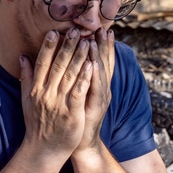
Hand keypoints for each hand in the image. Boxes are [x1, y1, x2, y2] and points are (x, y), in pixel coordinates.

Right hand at [19, 28, 92, 155]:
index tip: (55, 31)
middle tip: (76, 30)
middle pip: (58, 65)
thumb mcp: (26, 100)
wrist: (43, 149)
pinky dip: (85, 78)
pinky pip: (78, 91)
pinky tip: (91, 65)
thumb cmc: (36, 124)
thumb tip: (22, 57)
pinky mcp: (71, 112)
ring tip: (88, 41)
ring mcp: (58, 103)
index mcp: (35, 89)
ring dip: (79, 57)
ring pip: (70, 75)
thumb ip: (26, 77)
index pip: (42, 63)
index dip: (49, 47)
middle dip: (67, 46)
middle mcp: (45, 93)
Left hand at [76, 27, 114, 151]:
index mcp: (95, 85)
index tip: (101, 29)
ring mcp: (99, 99)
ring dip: (97, 57)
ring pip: (100, 74)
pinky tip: (92, 65)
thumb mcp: (76, 96)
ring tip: (94, 40)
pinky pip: (94, 90)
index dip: (101, 46)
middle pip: (103, 64)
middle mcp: (101, 90)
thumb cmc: (75, 119)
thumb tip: (69, 62)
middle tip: (103, 28)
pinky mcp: (94, 108)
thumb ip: (74, 79)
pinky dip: (93, 77)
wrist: (79, 144)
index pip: (100, 61)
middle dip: (103, 46)